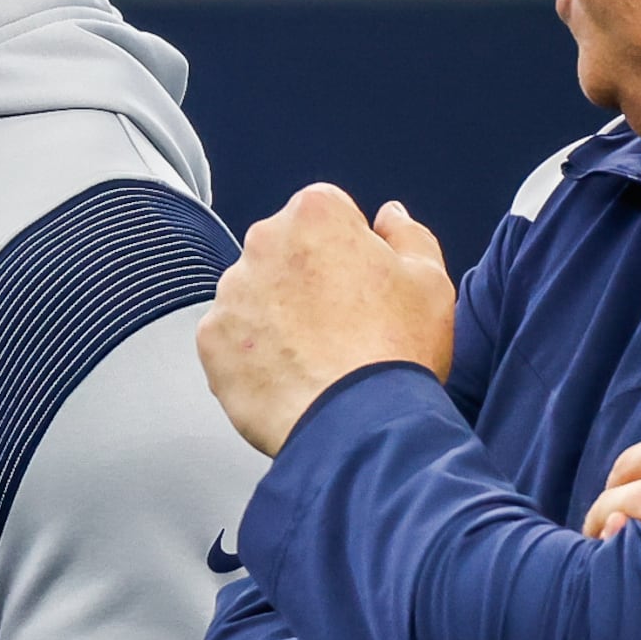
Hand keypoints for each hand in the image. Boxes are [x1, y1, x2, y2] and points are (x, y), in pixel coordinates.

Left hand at [199, 186, 457, 455]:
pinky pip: (232, 339)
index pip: (328, 215)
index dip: (350, 253)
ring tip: (316, 358)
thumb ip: (407, 234)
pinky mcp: (211, 340)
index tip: (363, 287)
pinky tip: (290, 377)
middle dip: (307, 279)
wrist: (357, 425)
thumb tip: (389, 214)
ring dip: (277, 316)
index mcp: (315, 215)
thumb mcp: (429, 281)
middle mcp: (263, 242)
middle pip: (285, 251)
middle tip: (342, 326)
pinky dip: (253, 355)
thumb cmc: (397, 350)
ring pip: (254, 295)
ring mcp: (231, 292)